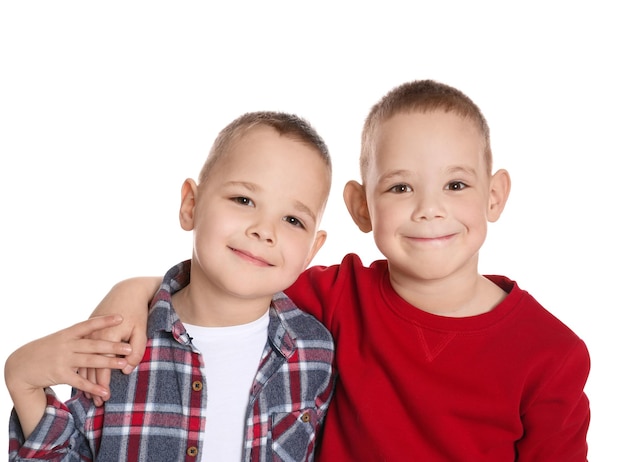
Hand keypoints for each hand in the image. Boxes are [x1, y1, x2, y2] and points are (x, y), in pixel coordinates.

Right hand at [4, 315, 131, 438]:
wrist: (20, 364)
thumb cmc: (47, 349)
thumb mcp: (61, 338)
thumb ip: (80, 337)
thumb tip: (100, 333)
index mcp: (68, 333)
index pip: (89, 325)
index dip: (105, 320)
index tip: (121, 317)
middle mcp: (67, 344)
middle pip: (94, 344)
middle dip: (113, 346)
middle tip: (129, 348)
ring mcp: (63, 359)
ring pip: (90, 362)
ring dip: (108, 364)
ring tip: (124, 366)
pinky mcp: (60, 374)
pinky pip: (80, 381)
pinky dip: (93, 387)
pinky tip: (105, 392)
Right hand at [82, 277, 156, 405]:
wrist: (127, 292)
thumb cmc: (137, 312)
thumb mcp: (141, 330)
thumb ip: (137, 350)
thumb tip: (127, 370)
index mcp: (107, 335)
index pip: (104, 364)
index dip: (105, 382)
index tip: (106, 396)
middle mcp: (92, 336)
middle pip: (91, 367)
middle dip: (95, 386)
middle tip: (100, 403)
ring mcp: (85, 335)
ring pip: (83, 363)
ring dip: (88, 381)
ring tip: (93, 398)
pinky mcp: (85, 333)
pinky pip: (80, 355)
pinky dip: (83, 370)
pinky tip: (86, 383)